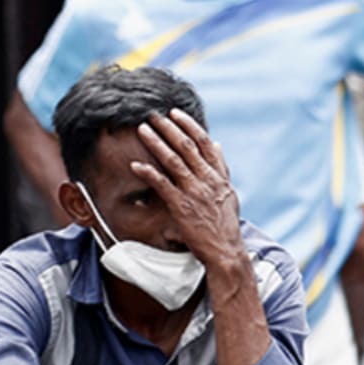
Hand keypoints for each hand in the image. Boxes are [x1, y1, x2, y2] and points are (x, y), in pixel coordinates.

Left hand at [132, 109, 243, 266]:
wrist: (225, 251)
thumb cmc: (225, 224)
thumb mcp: (228, 192)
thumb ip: (221, 168)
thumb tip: (217, 144)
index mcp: (218, 176)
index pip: (204, 143)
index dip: (188, 125)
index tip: (175, 113)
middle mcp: (207, 180)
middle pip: (186, 146)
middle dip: (168, 128)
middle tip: (152, 114)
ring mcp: (194, 193)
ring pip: (173, 161)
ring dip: (156, 142)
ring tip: (142, 129)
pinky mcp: (181, 207)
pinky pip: (162, 185)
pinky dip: (148, 172)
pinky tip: (135, 164)